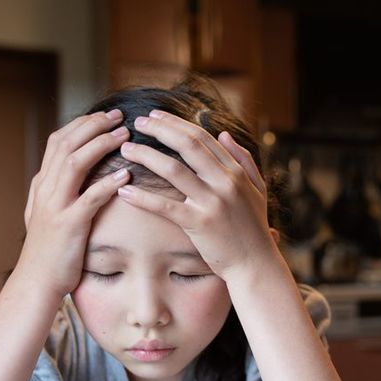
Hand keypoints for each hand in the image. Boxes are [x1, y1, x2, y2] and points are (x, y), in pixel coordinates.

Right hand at [17, 110, 131, 296]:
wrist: (36, 281)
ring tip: (124, 136)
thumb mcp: (45, 213)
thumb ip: (55, 190)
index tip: (104, 115)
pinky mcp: (68, 225)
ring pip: (75, 163)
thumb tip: (66, 169)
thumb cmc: (48, 250)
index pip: (58, 141)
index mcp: (43, 184)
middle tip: (119, 116)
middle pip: (66, 144)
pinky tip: (126, 174)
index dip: (81, 124)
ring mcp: (55, 206)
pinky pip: (89, 198)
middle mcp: (46, 190)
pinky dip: (108, 183)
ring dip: (101, 145)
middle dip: (93, 125)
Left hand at [114, 110, 275, 278]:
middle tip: (137, 121)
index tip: (156, 116)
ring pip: (173, 170)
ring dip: (146, 156)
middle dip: (159, 129)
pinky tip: (124, 191)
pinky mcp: (199, 225)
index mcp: (236, 171)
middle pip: (187, 145)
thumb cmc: (254, 228)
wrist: (256, 264)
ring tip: (126, 149)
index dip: (176, 123)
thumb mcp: (257, 189)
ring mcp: (212, 203)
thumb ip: (243, 159)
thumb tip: (223, 134)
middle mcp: (225, 182)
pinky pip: (165, 207)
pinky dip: (143, 198)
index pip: (202, 137)